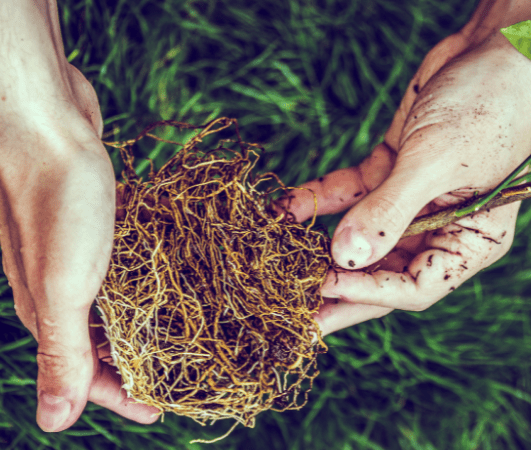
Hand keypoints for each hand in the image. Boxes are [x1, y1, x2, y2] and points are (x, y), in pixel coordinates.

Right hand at [0, 0, 158, 431]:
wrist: (45, 120)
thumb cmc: (55, 201)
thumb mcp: (62, 287)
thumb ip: (61, 354)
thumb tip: (53, 426)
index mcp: (49, 313)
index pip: (85, 375)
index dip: (122, 397)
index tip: (160, 411)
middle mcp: (59, 289)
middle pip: (99, 344)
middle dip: (132, 364)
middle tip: (176, 377)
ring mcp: (76, 255)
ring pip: (111, 306)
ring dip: (138, 325)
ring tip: (175, 336)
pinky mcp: (94, 226)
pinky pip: (120, 269)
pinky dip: (141, 284)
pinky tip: (163, 282)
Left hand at [283, 19, 530, 334]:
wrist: (496, 47)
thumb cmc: (489, 104)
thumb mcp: (437, 162)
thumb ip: (390, 211)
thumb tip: (345, 259)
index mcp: (468, 241)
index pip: (414, 287)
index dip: (368, 293)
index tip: (324, 288)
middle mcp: (437, 228)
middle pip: (379, 271)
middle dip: (335, 288)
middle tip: (293, 312)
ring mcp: (408, 200)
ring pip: (357, 235)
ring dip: (317, 244)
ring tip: (277, 265)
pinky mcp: (386, 171)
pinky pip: (347, 193)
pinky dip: (318, 198)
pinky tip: (286, 207)